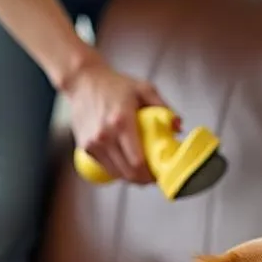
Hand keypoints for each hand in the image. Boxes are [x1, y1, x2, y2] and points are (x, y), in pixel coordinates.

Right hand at [63, 57, 171, 184]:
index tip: (160, 174)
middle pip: (128, 173)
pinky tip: (126, 164)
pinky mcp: (85, 147)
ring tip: (142, 172)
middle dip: (143, 180)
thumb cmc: (114, 84)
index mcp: (122, 122)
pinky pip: (106, 167)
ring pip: (116, 173)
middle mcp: (105, 136)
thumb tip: (178, 127)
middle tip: (153, 177)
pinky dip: (118, 170)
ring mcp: (93, 143)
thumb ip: (163, 107)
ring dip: (131, 177)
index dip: (150, 174)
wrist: (82, 80)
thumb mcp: (143, 88)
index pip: (137, 162)